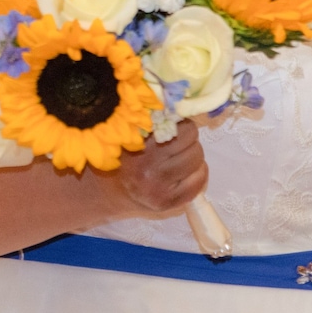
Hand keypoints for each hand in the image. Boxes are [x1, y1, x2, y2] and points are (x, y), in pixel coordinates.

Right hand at [92, 121, 208, 220]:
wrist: (112, 190)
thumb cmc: (127, 155)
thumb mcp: (134, 133)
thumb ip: (155, 121)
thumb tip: (184, 109)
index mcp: (139, 145)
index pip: (183, 126)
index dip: (181, 125)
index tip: (174, 128)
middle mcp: (148, 168)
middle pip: (192, 141)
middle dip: (188, 140)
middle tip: (176, 144)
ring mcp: (159, 187)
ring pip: (198, 159)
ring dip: (193, 156)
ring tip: (179, 158)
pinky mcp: (168, 202)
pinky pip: (199, 181)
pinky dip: (197, 173)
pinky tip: (185, 173)